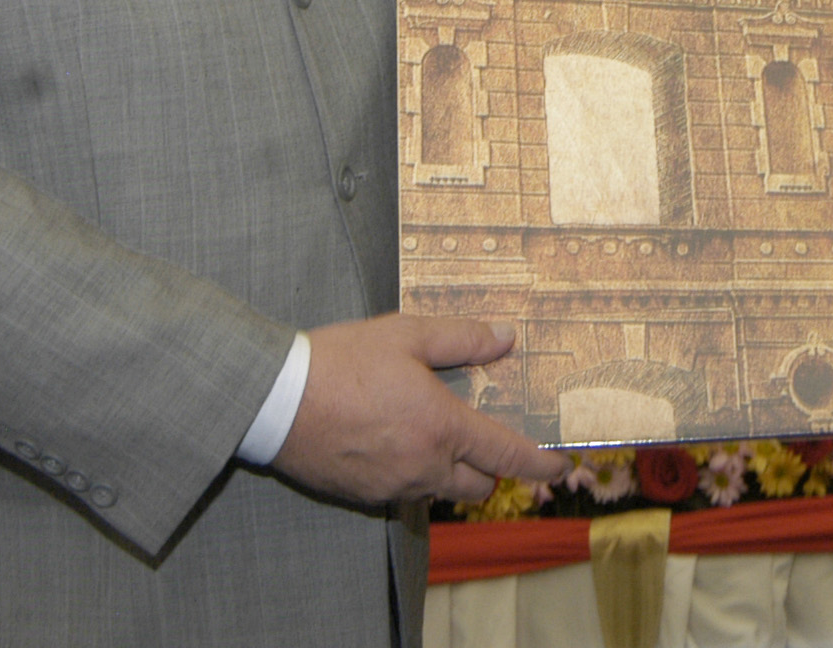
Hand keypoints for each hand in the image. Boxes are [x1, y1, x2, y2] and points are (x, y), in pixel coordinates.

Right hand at [273, 313, 569, 506]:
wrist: (274, 401)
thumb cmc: (339, 362)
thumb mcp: (403, 335)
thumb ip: (460, 339)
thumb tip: (504, 338)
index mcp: (442, 428)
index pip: (507, 455)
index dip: (540, 464)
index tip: (558, 466)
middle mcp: (424, 466)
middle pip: (478, 486)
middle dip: (491, 469)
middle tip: (485, 440)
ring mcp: (393, 486)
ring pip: (440, 491)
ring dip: (449, 472)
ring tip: (432, 434)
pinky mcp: (364, 496)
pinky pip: (404, 492)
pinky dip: (412, 474)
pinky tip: (393, 442)